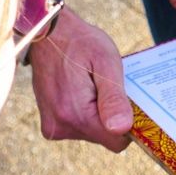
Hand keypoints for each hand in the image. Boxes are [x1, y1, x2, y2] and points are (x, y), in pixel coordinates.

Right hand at [29, 8, 133, 151]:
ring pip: (91, 132)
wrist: (47, 33)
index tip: (128, 100)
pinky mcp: (50, 124)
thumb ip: (113, 98)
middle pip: (104, 137)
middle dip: (111, 115)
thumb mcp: (105, 61)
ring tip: (91, 83)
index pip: (117, 141)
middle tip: (106, 85)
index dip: (128, 124)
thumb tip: (122, 129)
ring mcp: (52, 127)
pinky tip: (81, 89)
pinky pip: (78, 126)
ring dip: (98, 113)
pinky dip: (85, 112)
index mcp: (76, 115)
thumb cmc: (80, 42)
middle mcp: (60, 127)